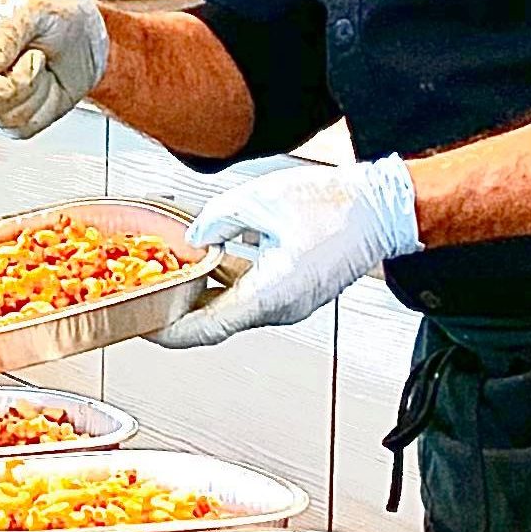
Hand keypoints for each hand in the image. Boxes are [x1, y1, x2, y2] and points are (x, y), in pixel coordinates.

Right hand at [0, 0, 109, 138]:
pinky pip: (21, 126)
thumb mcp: (30, 10)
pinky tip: (44, 85)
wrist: (87, 38)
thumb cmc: (53, 18)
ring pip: (2, 114)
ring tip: (38, 64)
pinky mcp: (12, 121)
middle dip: (14, 79)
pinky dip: (43, 106)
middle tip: (32, 56)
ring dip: (33, 89)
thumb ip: (4, 33)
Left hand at [151, 156, 419, 347]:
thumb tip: (196, 237)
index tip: (144, 325)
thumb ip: (217, 220)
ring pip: (233, 309)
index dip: (169, 330)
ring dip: (203, 295)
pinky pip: (252, 296)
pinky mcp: (296, 293)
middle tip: (149, 295)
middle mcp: (280, 309)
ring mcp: (290, 304)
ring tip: (175, 274)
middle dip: (180, 310)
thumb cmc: (339, 207)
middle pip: (216, 323)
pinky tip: (212, 261)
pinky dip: (227, 284)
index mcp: (270, 296)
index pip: (206, 329)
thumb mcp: (260, 200)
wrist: (386, 209)